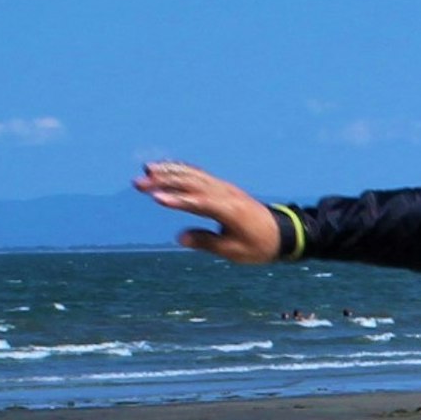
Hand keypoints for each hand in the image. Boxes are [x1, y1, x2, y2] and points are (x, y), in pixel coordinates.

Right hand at [136, 160, 284, 263]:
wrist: (281, 233)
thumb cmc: (258, 246)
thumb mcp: (234, 251)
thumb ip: (207, 242)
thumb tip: (181, 236)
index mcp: (229, 210)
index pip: (198, 203)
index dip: (177, 200)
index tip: (155, 198)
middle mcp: (225, 194)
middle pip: (191, 184)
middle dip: (164, 181)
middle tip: (138, 182)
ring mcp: (224, 188)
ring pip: (193, 175)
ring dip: (170, 172)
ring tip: (146, 170)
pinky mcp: (222, 188)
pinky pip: (199, 175)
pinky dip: (182, 170)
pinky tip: (166, 168)